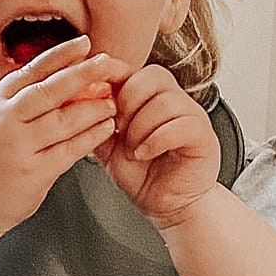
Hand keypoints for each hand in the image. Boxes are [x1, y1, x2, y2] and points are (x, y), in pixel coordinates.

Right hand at [0, 34, 116, 236]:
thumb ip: (18, 102)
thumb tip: (60, 78)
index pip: (30, 71)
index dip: (60, 55)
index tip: (84, 44)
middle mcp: (3, 122)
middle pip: (48, 90)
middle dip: (81, 74)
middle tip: (107, 63)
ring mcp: (17, 147)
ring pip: (62, 120)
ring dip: (92, 108)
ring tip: (112, 101)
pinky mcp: (32, 172)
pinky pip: (68, 150)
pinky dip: (90, 137)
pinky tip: (105, 128)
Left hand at [103, 63, 224, 232]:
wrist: (167, 206)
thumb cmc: (143, 176)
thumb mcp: (108, 147)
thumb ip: (95, 123)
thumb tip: (71, 103)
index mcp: (151, 97)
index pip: (134, 70)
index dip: (113, 74)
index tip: (95, 86)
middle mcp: (174, 100)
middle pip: (151, 77)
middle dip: (127, 103)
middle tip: (119, 131)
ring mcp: (192, 116)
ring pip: (165, 101)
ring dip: (141, 127)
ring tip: (134, 150)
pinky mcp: (204, 136)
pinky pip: (181, 125)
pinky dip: (156, 140)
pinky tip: (145, 154)